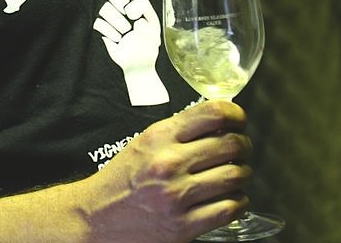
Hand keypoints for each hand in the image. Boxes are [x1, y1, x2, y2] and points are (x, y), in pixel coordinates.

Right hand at [78, 100, 251, 242]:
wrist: (97, 216)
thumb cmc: (123, 179)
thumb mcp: (145, 142)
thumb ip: (179, 131)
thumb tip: (218, 124)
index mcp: (160, 136)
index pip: (212, 114)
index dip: (236, 114)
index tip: (239, 119)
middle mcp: (170, 162)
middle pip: (230, 144)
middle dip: (243, 145)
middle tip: (241, 147)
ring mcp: (178, 195)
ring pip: (235, 176)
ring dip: (243, 173)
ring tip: (237, 173)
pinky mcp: (185, 226)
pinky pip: (229, 208)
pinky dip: (239, 201)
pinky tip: (232, 198)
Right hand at [94, 0, 169, 104]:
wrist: (139, 64)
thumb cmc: (148, 45)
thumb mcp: (154, 30)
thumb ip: (149, 18)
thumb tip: (134, 18)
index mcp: (135, 4)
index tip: (136, 8)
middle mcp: (121, 8)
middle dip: (121, 4)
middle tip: (129, 15)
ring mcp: (111, 18)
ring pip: (105, 8)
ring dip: (117, 22)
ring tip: (125, 32)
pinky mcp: (102, 29)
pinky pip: (99, 23)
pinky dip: (109, 32)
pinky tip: (117, 39)